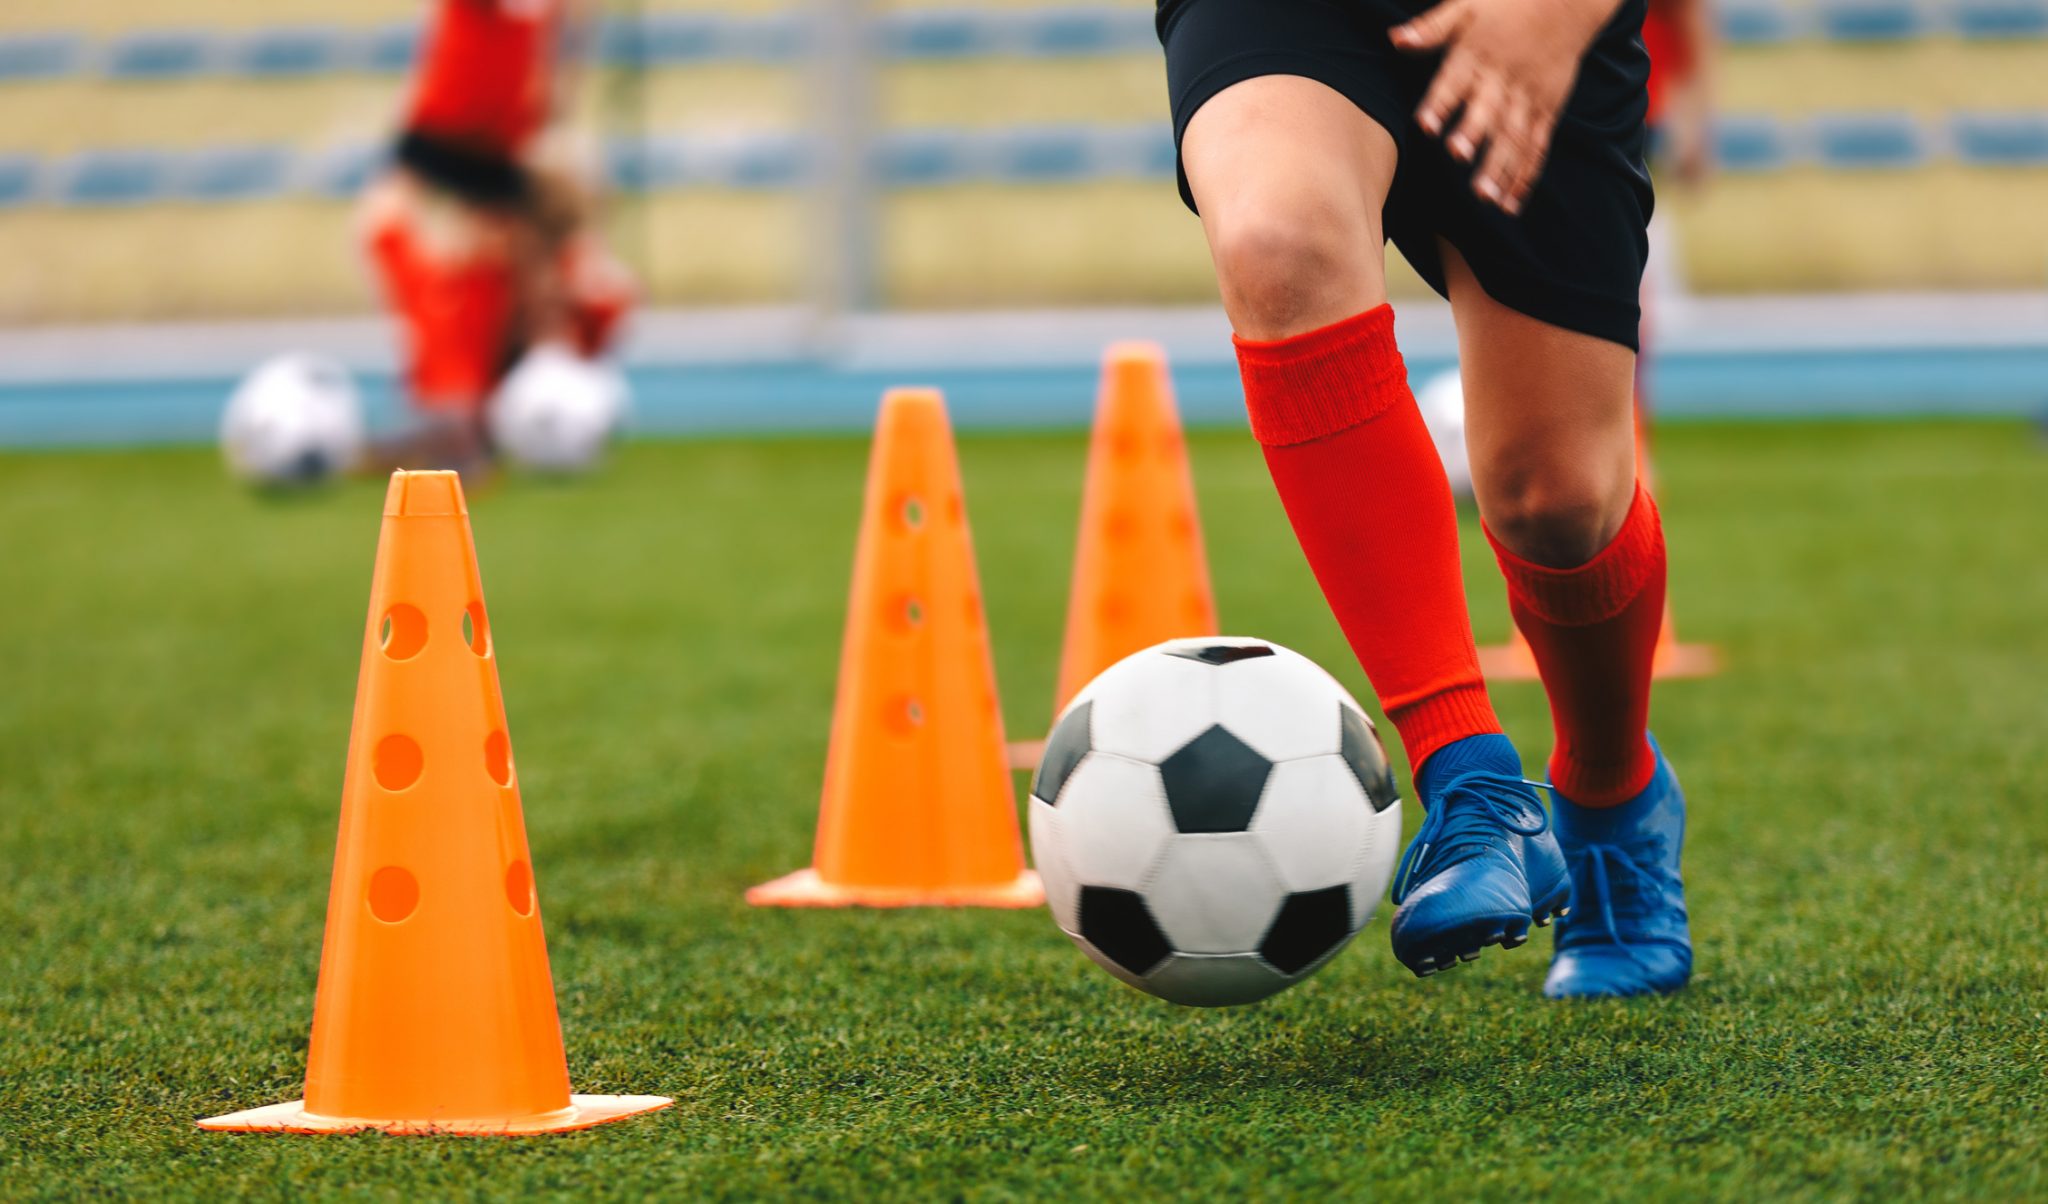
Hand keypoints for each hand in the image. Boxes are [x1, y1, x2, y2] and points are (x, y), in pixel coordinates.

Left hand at [1391, 0, 1618, 213]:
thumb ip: (1430, 27)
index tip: (1425, 125)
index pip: (1455, 81)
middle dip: (1475, 134)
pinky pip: (1538, 146)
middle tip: (1459, 157)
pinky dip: (1526, 175)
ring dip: (1500, 167)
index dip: (1440, 102)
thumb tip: (1395, 38)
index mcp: (1476, 56)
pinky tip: (1512, 202)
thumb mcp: (1465, 6)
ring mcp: (1528, 98)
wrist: (1567, 2)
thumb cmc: (1506, 4)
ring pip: (1514, 136)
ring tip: (1486, 198)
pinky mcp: (1547, 112)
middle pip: (1489, 111)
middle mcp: (1502, 80)